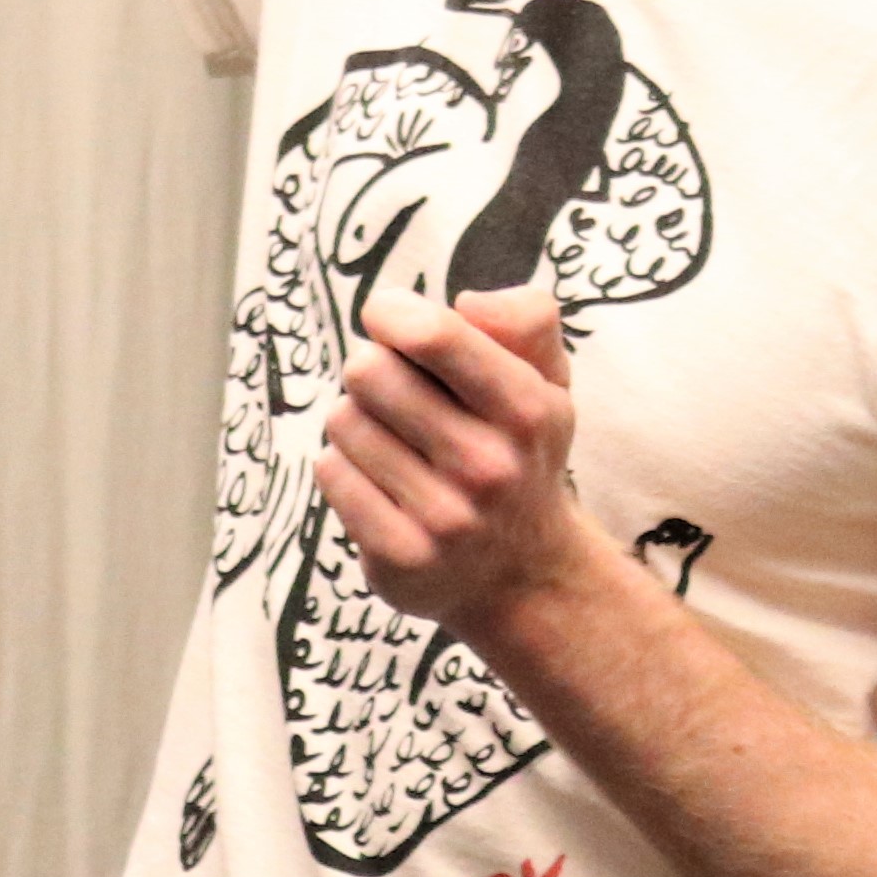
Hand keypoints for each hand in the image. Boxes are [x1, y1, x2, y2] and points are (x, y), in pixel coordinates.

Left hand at [321, 286, 603, 642]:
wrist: (524, 572)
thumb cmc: (519, 453)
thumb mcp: (546, 381)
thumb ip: (524, 321)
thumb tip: (469, 303)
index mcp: (528, 411)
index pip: (433, 335)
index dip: (391, 313)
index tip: (389, 318)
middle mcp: (490, 467)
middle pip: (368, 371)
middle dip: (372, 371)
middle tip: (398, 396)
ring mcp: (445, 518)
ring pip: (342, 421)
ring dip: (358, 423)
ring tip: (399, 446)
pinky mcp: (400, 557)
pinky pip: (330, 472)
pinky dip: (344, 468)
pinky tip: (383, 484)